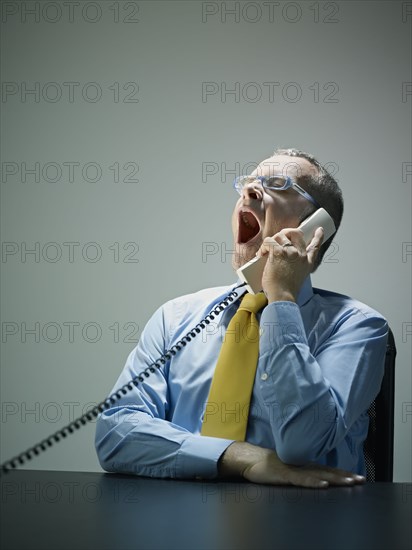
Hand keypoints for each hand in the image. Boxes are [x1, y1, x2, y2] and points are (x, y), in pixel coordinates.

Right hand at [219, 442, 364, 488]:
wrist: (251, 459)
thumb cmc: (270, 466)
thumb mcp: (290, 470)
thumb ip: (303, 473)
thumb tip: (317, 478)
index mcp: (305, 466)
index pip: (329, 470)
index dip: (344, 473)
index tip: (359, 477)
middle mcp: (303, 466)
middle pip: (328, 471)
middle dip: (345, 476)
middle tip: (361, 479)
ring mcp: (295, 470)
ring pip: (318, 475)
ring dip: (335, 479)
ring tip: (349, 482)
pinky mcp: (285, 475)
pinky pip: (301, 479)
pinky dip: (313, 482)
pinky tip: (323, 484)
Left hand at [257, 227, 323, 302]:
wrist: (283, 296)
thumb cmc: (287, 290)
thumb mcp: (299, 277)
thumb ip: (296, 266)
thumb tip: (283, 259)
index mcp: (307, 262)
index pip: (315, 246)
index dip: (318, 237)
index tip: (319, 230)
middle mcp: (300, 255)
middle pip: (295, 233)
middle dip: (285, 233)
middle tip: (276, 240)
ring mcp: (290, 252)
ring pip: (280, 235)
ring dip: (271, 241)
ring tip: (266, 252)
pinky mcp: (278, 253)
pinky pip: (269, 241)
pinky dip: (263, 246)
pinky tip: (261, 254)